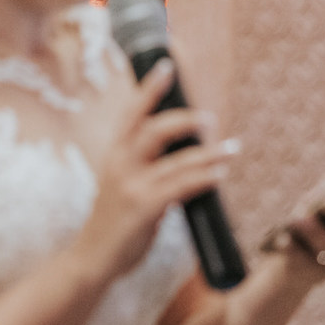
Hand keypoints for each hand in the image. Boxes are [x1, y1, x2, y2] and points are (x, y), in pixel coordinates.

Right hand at [79, 59, 237, 277]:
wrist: (92, 260)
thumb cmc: (113, 223)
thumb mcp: (121, 185)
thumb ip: (144, 166)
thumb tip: (184, 151)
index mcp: (114, 154)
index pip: (131, 113)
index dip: (150, 88)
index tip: (167, 65)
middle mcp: (119, 164)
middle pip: (153, 128)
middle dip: (185, 119)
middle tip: (210, 118)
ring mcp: (130, 186)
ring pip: (176, 159)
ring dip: (209, 152)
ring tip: (232, 147)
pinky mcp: (143, 208)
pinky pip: (181, 186)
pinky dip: (204, 178)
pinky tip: (220, 176)